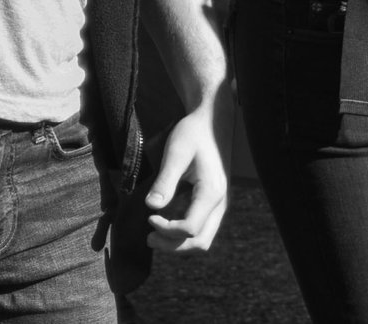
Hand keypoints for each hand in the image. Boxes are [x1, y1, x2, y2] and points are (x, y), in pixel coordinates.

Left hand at [143, 106, 227, 252]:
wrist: (212, 122)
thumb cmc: (193, 134)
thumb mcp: (176, 153)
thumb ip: (165, 181)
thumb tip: (150, 206)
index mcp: (211, 193)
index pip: (191, 228)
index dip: (167, 229)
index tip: (149, 217)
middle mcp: (219, 204)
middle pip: (200, 241)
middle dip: (174, 246)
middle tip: (148, 239)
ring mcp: (218, 205)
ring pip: (203, 237)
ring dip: (179, 242)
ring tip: (153, 235)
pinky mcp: (212, 202)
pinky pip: (201, 226)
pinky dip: (183, 232)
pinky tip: (164, 222)